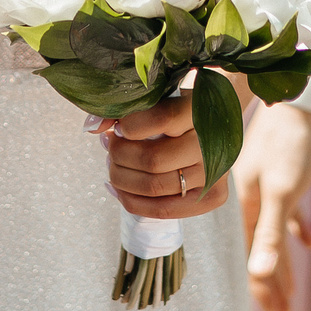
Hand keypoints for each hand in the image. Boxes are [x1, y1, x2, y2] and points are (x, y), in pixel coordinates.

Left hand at [97, 88, 233, 222]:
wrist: (218, 127)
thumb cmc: (177, 110)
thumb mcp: (157, 100)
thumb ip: (124, 109)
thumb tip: (92, 127)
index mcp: (200, 109)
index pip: (162, 119)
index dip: (130, 127)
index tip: (118, 128)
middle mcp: (213, 143)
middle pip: (152, 160)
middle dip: (119, 156)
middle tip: (109, 148)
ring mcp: (216, 173)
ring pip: (153, 188)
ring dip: (121, 179)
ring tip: (113, 166)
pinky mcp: (213, 197)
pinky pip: (162, 210)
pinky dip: (131, 201)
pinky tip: (117, 189)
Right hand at [236, 102, 310, 310]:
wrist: (301, 99)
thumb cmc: (291, 145)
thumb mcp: (283, 193)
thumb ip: (270, 234)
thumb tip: (260, 275)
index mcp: (245, 206)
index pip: (253, 258)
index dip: (264, 288)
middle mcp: (250, 199)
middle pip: (261, 251)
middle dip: (272, 282)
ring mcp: (266, 186)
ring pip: (273, 235)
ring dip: (283, 262)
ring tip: (292, 289)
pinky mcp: (284, 175)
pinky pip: (288, 212)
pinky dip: (297, 230)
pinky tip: (310, 242)